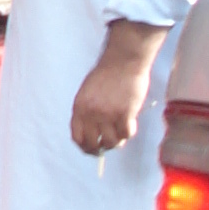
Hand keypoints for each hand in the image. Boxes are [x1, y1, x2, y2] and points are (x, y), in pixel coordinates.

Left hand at [69, 25, 165, 156]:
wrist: (123, 61)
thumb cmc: (107, 74)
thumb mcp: (88, 92)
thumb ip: (88, 112)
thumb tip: (94, 133)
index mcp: (79, 107)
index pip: (77, 137)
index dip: (85, 147)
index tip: (93, 149)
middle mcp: (91, 113)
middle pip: (92, 144)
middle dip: (101, 148)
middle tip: (109, 144)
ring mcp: (107, 115)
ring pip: (111, 142)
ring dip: (118, 140)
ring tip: (122, 130)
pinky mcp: (124, 114)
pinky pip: (126, 134)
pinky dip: (130, 131)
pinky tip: (131, 121)